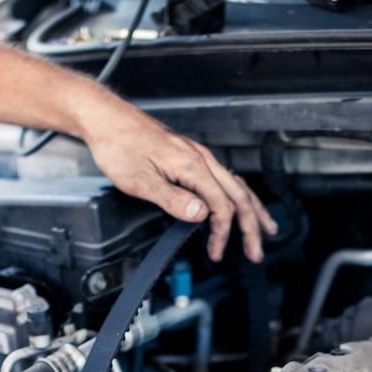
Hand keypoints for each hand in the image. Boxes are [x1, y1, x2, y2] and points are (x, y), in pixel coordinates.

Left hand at [82, 105, 277, 262]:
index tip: (216, 251)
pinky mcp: (190, 155)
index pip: (221, 205)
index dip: (222, 232)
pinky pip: (223, 177)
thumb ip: (173, 199)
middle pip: (239, 195)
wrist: (107, 119)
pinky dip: (237, 195)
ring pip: (236, 185)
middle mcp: (201, 158)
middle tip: (256, 252)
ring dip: (252, 210)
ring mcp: (197, 156)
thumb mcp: (140, 180)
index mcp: (192, 165)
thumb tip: (201, 215)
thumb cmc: (118, 146)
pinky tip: (238, 203)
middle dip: (251, 225)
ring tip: (264, 228)